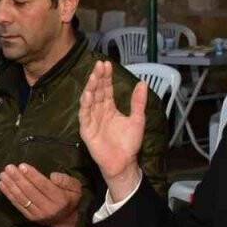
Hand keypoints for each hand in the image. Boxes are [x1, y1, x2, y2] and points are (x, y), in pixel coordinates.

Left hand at [0, 165, 82, 226]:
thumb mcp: (75, 188)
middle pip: (30, 191)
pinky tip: (2, 185)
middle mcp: (48, 208)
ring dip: (11, 186)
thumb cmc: (69, 199)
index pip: (43, 186)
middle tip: (8, 167)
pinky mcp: (30, 217)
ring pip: (22, 198)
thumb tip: (52, 175)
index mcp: (60, 199)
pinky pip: (18, 205)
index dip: (32, 176)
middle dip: (18, 178)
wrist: (66, 221)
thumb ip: (66, 180)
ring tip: (3, 174)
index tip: (22, 166)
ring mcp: (37, 214)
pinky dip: (9, 195)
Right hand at [79, 60, 146, 201]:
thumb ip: (138, 102)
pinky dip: (85, 105)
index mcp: (110, 108)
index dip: (106, 77)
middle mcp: (99, 111)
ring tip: (93, 76)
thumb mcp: (137, 119)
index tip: (107, 64)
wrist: (124, 162)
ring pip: (89, 101)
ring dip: (90, 88)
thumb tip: (142, 83)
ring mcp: (92, 120)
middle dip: (97, 78)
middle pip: (97, 91)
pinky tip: (88, 95)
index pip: (106, 88)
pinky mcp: (87, 130)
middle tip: (99, 65)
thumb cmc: (129, 143)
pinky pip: (84, 115)